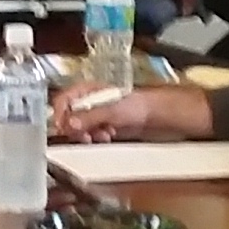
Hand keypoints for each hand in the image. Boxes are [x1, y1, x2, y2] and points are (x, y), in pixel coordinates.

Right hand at [53, 83, 210, 140]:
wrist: (168, 115)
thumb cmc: (145, 104)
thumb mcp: (116, 110)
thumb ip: (92, 116)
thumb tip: (69, 123)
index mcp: (91, 89)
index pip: (64, 99)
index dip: (60, 113)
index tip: (64, 127)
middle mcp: (94, 101)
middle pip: (70, 115)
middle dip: (74, 127)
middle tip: (83, 136)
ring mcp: (103, 114)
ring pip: (82, 127)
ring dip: (86, 134)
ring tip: (99, 137)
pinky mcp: (111, 127)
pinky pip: (95, 135)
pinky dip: (97, 139)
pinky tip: (106, 139)